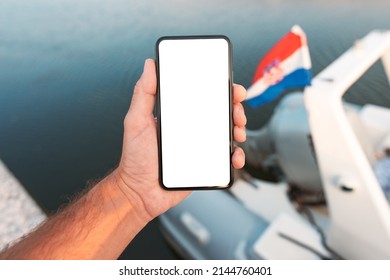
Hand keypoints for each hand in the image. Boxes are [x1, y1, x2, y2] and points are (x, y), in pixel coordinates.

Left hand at [113, 59, 246, 221]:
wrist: (139, 193)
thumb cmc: (135, 158)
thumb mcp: (136, 121)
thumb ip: (143, 93)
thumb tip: (150, 65)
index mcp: (178, 116)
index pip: (203, 97)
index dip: (220, 90)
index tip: (231, 87)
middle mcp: (191, 129)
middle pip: (220, 113)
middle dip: (235, 109)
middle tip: (237, 112)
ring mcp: (199, 147)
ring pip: (227, 134)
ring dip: (239, 129)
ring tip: (238, 132)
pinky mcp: (205, 165)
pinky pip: (226, 158)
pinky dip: (236, 156)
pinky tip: (234, 156)